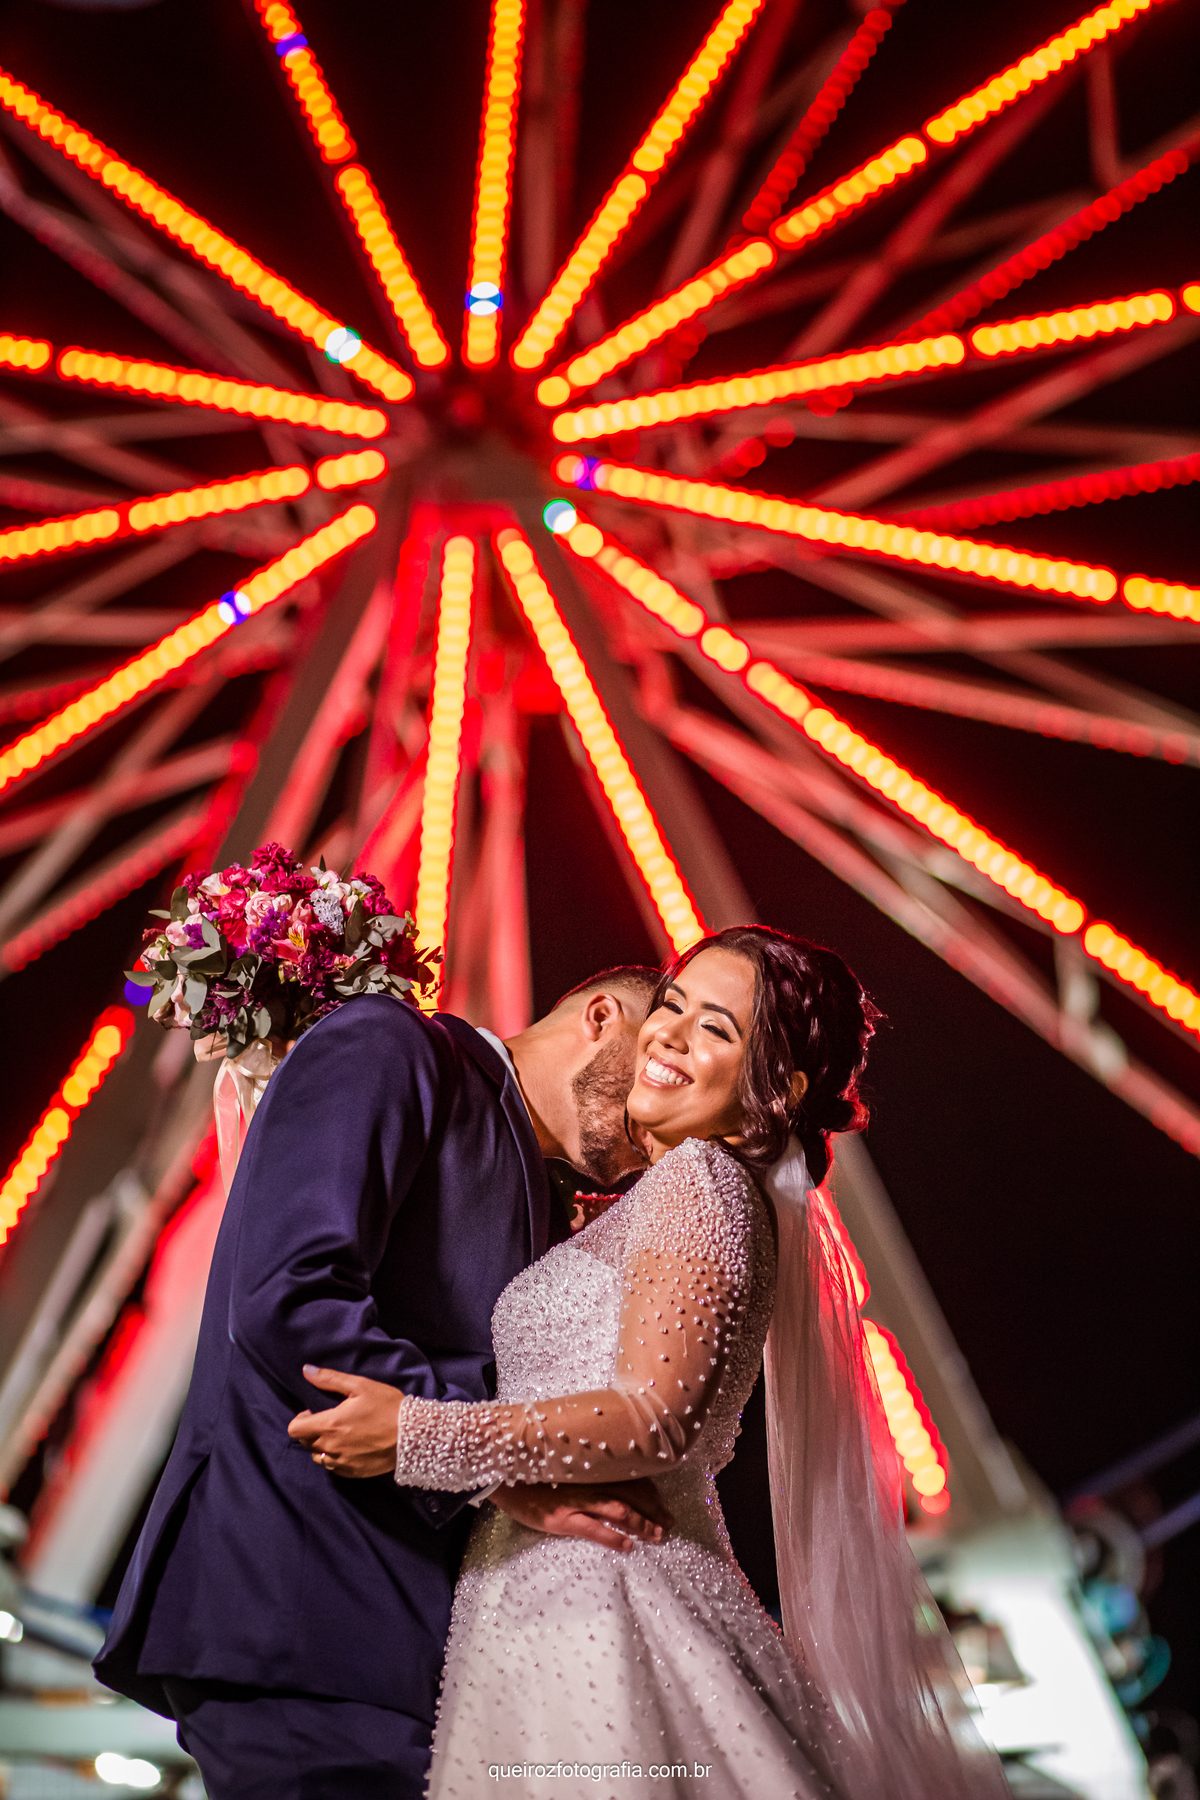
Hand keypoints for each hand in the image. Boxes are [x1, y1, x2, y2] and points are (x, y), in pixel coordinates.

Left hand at [287, 1365, 401, 1477]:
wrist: (413, 1435)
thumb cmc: (387, 1406)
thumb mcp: (360, 1386)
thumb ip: (330, 1379)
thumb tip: (306, 1370)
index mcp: (330, 1424)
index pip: (295, 1429)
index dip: (300, 1419)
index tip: (314, 1413)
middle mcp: (331, 1447)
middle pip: (305, 1443)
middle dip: (312, 1431)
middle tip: (330, 1421)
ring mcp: (341, 1462)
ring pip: (318, 1457)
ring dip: (322, 1446)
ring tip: (340, 1435)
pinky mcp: (353, 1473)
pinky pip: (333, 1468)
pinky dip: (336, 1458)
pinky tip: (351, 1447)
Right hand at [490, 1478, 672, 1551]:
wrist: (502, 1472)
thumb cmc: (533, 1467)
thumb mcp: (563, 1461)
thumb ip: (585, 1467)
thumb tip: (606, 1476)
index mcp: (592, 1465)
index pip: (631, 1477)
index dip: (652, 1492)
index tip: (664, 1504)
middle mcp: (590, 1480)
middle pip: (633, 1494)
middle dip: (654, 1510)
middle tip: (670, 1524)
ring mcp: (577, 1499)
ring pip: (621, 1510)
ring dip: (643, 1524)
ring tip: (658, 1536)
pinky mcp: (562, 1518)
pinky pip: (594, 1528)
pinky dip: (614, 1537)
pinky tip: (628, 1546)